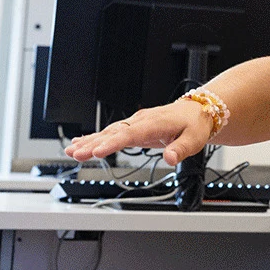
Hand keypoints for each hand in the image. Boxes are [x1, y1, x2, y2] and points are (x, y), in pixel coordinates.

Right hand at [63, 100, 214, 163]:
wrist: (197, 111)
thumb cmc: (195, 125)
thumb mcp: (194, 139)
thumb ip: (181, 149)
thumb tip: (170, 158)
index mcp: (155, 123)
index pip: (130, 134)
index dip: (112, 143)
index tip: (97, 152)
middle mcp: (141, 121)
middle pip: (113, 133)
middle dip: (93, 144)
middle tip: (75, 154)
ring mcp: (136, 123)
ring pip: (109, 132)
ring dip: (90, 142)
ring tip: (72, 151)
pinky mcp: (134, 127)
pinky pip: (112, 132)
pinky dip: (96, 138)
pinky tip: (81, 144)